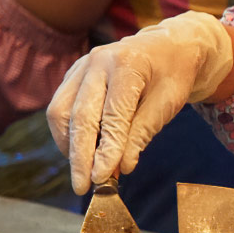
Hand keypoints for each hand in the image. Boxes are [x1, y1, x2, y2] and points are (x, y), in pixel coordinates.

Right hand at [47, 11, 233, 194]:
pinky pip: (61, 107)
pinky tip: (82, 151)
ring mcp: (82, 66)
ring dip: (69, 145)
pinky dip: (68, 133)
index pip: (112, 114)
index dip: (106, 149)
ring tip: (83, 170)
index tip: (102, 178)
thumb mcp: (169, 102)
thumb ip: (142, 133)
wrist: (170, 46)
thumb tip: (119, 169)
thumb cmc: (174, 74)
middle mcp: (97, 61)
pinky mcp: (74, 74)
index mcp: (127, 64)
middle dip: (80, 155)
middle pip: (79, 115)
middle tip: (83, 186)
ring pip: (60, 111)